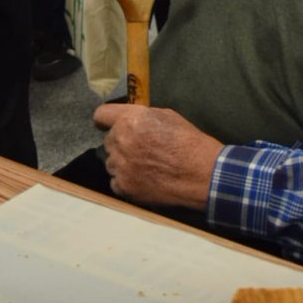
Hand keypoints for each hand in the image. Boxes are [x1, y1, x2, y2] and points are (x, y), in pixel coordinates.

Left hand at [93, 103, 221, 209]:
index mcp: (131, 119)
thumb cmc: (188, 141)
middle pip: (108, 140)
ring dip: (122, 163)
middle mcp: (121, 140)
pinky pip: (115, 182)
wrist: (201, 173)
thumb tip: (129, 121)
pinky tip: (142, 180)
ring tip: (143, 166)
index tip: (107, 125)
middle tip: (138, 149)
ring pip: (111, 162)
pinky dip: (125, 181)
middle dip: (120, 143)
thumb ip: (141, 117)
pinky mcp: (124, 187)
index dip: (105, 120)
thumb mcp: (166, 116)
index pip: (101, 115)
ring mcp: (121, 165)